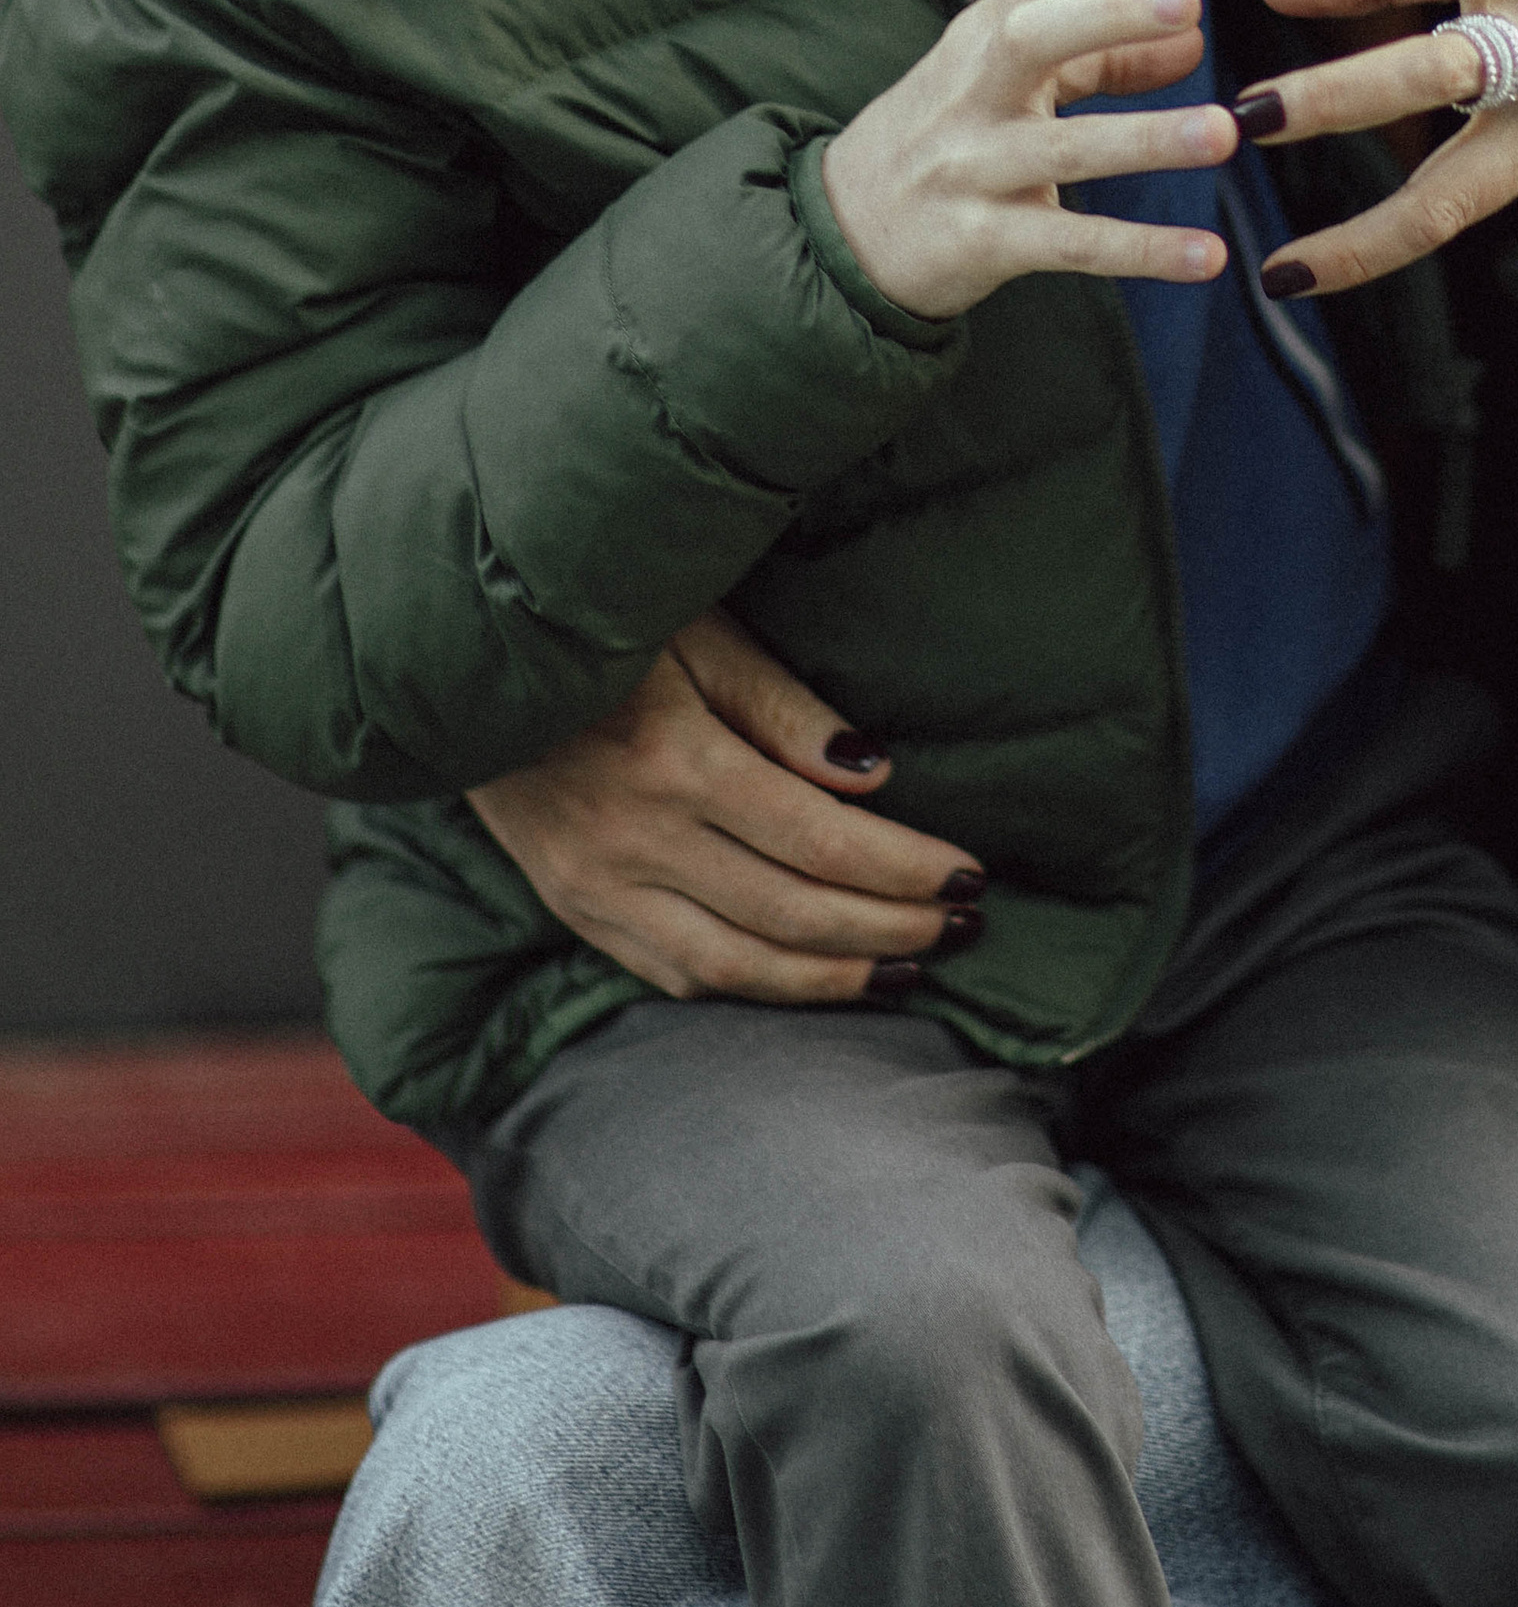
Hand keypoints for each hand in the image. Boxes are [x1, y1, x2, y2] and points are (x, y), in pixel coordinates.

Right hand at [467, 605, 981, 1004]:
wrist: (455, 662)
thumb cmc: (598, 618)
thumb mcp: (695, 630)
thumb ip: (781, 705)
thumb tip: (873, 770)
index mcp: (673, 761)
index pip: (820, 840)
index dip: (905, 867)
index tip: (972, 872)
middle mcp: (634, 841)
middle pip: (792, 913)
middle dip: (893, 927)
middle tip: (968, 924)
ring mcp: (596, 888)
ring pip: (738, 965)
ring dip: (835, 979)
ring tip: (912, 970)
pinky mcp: (574, 908)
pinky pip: (676, 973)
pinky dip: (754, 989)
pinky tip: (811, 983)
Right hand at [821, 0, 1236, 321]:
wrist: (844, 232)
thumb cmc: (947, 134)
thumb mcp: (1013, 80)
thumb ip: (1103, 58)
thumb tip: (1194, 39)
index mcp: (988, 32)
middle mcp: (976, 89)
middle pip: (1033, 35)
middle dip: (1108, 13)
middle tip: (1189, 1)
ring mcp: (974, 166)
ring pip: (1063, 149)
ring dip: (1145, 140)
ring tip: (1223, 133)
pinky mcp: (982, 241)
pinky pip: (1070, 245)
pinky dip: (1141, 251)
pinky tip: (1209, 256)